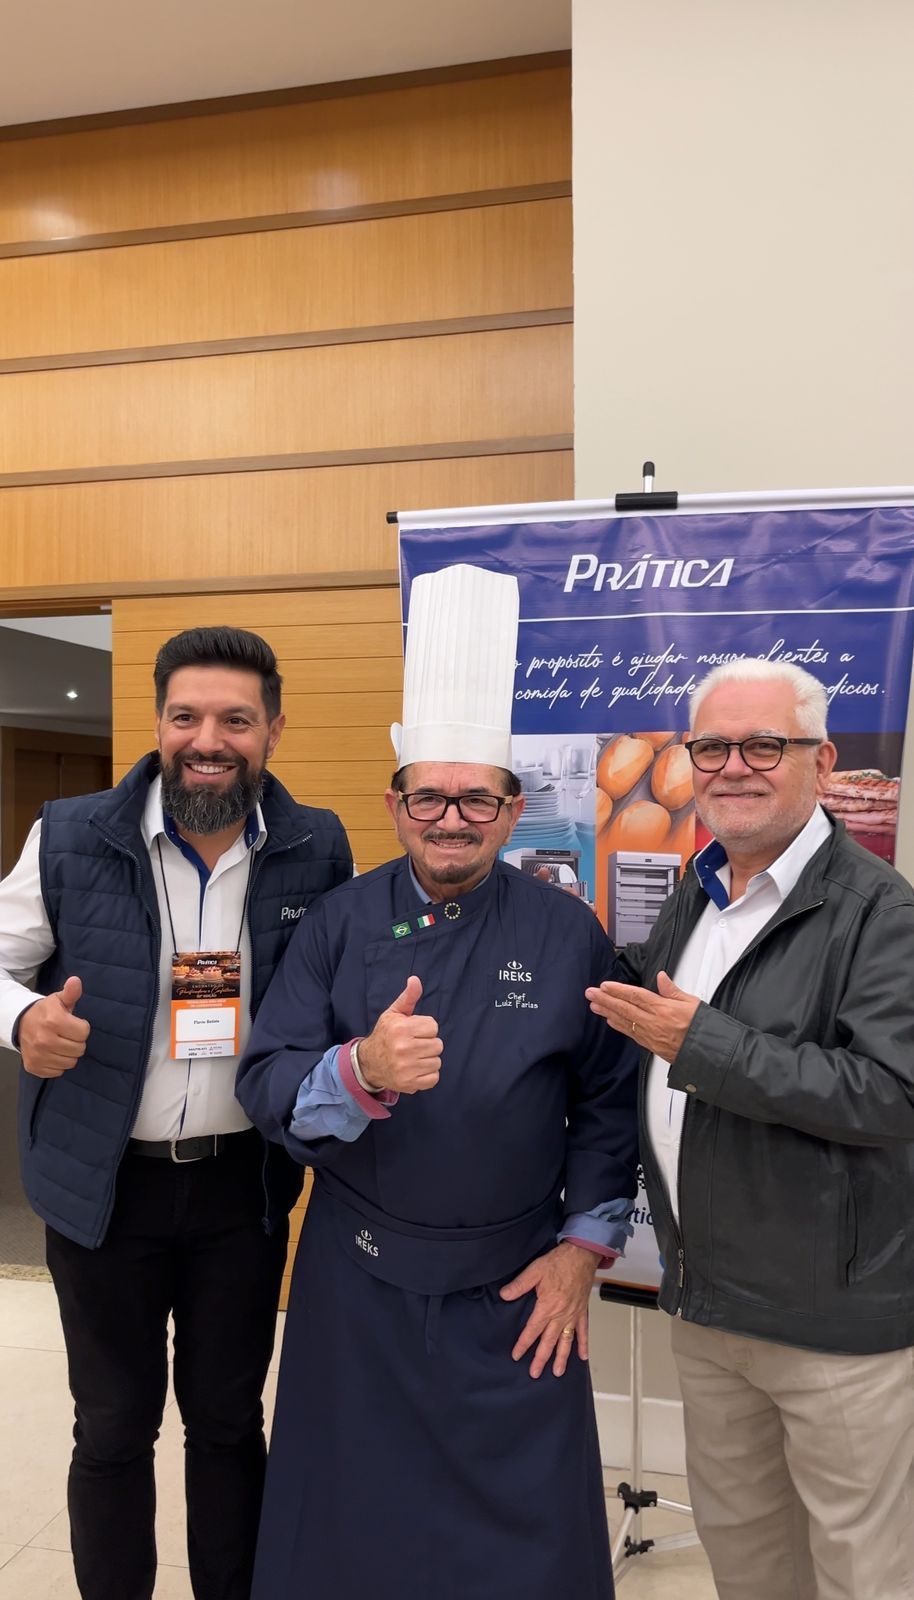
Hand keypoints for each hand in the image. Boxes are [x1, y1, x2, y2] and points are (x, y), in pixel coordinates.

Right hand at [18, 977, 89, 1078]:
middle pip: (79, 1049)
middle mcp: (45, 1040)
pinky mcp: (34, 1067)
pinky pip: (58, 1071)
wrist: (20, 1023)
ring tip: (60, 1043)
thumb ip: (70, 992)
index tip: (72, 1024)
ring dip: (68, 1054)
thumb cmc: (45, 1012)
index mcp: (53, 1021)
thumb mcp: (58, 999)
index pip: (84, 1032)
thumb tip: (75, 981)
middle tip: (66, 1034)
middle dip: (76, 1041)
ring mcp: (38, 1055)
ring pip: (70, 1062)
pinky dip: (58, 1064)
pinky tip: (52, 1053)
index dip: (81, 1027)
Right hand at [358, 976, 441, 1093]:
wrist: (369, 1063)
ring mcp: (407, 1068)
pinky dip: (428, 1075)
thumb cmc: (385, 1035)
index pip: (433, 1027)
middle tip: (414, 1045)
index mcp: (401, 1029)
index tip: (414, 1032)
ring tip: (414, 1057)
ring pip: (437, 1061)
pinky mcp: (410, 1084)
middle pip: (438, 1045)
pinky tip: (415, 1069)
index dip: (425, 1029)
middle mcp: (403, 1048)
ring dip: (428, 1059)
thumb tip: (415, 980)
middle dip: (428, 1044)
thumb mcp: (393, 1014)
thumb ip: (408, 997)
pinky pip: (434, 1078)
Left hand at [500, 1241, 597, 1377]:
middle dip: (541, 1359)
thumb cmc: (558, 1262)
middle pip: (549, 1341)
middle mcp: (561, 1315)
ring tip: (557, 1373)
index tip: (516, 1355)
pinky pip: (583, 1331)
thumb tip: (504, 1295)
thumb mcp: (534, 1270)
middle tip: (534, 1374)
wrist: (581, 1255)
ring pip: (566, 1341)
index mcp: (547, 1306)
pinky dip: (583, 1344)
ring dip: (562, 1358)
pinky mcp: (582, 1311)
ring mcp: (573, 1315)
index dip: (523, 1344)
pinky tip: (583, 1356)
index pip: (532, 1330)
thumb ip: (519, 1285)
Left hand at [585, 970, 699, 1061]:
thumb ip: (672, 990)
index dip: (618, 990)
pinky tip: (610, 1020)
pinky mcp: (651, 1045)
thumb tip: (661, 977)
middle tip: (591, 993)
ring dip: (607, 1012)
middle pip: (625, 1008)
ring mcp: (651, 1035)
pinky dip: (619, 1025)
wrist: (708, 1053)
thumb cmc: (702, 1028)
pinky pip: (631, 1033)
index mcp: (664, 1009)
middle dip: (606, 1000)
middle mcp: (654, 1022)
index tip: (605, 986)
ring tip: (594, 1005)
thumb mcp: (692, 1003)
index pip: (636, 996)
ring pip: (624, 1021)